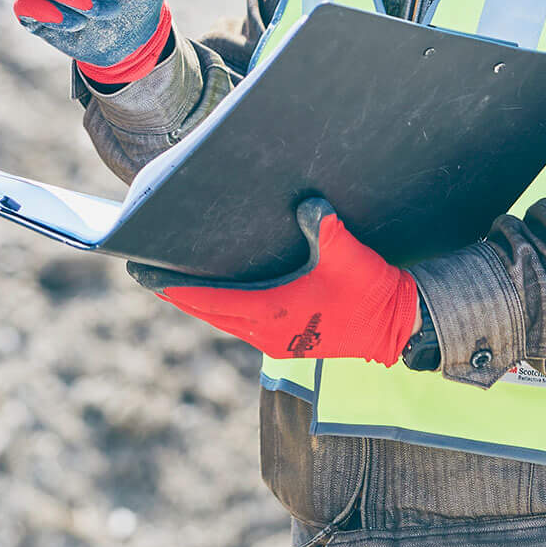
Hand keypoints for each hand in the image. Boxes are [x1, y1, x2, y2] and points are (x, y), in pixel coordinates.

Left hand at [151, 200, 418, 364]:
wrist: (397, 326)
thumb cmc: (371, 290)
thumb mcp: (348, 255)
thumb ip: (327, 230)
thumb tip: (309, 205)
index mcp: (273, 312)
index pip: (212, 300)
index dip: (179, 288)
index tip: (149, 277)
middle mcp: (268, 332)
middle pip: (210, 313)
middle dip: (181, 295)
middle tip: (148, 276)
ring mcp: (277, 340)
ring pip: (225, 321)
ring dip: (201, 304)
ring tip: (175, 285)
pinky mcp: (289, 341)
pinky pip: (243, 325)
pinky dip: (224, 310)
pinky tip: (219, 296)